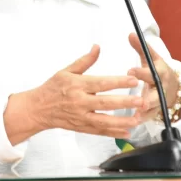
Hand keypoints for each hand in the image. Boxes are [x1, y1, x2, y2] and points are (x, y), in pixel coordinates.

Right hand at [27, 45, 143, 138]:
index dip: (118, 82)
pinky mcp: (82, 127)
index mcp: (77, 85)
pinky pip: (100, 131)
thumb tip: (97, 47)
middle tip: (141, 101)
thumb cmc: (53, 88)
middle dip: (125, 102)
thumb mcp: (66, 70)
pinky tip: (127, 132)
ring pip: (105, 121)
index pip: (101, 83)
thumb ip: (85, 60)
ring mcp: (81, 116)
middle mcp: (80, 101)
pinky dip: (114, 133)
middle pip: (105, 103)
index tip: (133, 80)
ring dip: (123, 121)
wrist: (39, 108)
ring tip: (138, 119)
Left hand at [127, 33, 178, 121]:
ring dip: (146, 112)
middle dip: (149, 98)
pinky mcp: (158, 110)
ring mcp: (161, 100)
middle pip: (157, 93)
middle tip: (141, 101)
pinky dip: (144, 120)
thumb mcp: (151, 57)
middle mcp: (162, 87)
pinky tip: (135, 122)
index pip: (150, 72)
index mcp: (160, 72)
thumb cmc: (157, 69)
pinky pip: (152, 116)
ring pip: (155, 108)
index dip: (141, 72)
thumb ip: (140, 47)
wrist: (174, 85)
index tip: (130, 71)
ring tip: (137, 116)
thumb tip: (131, 34)